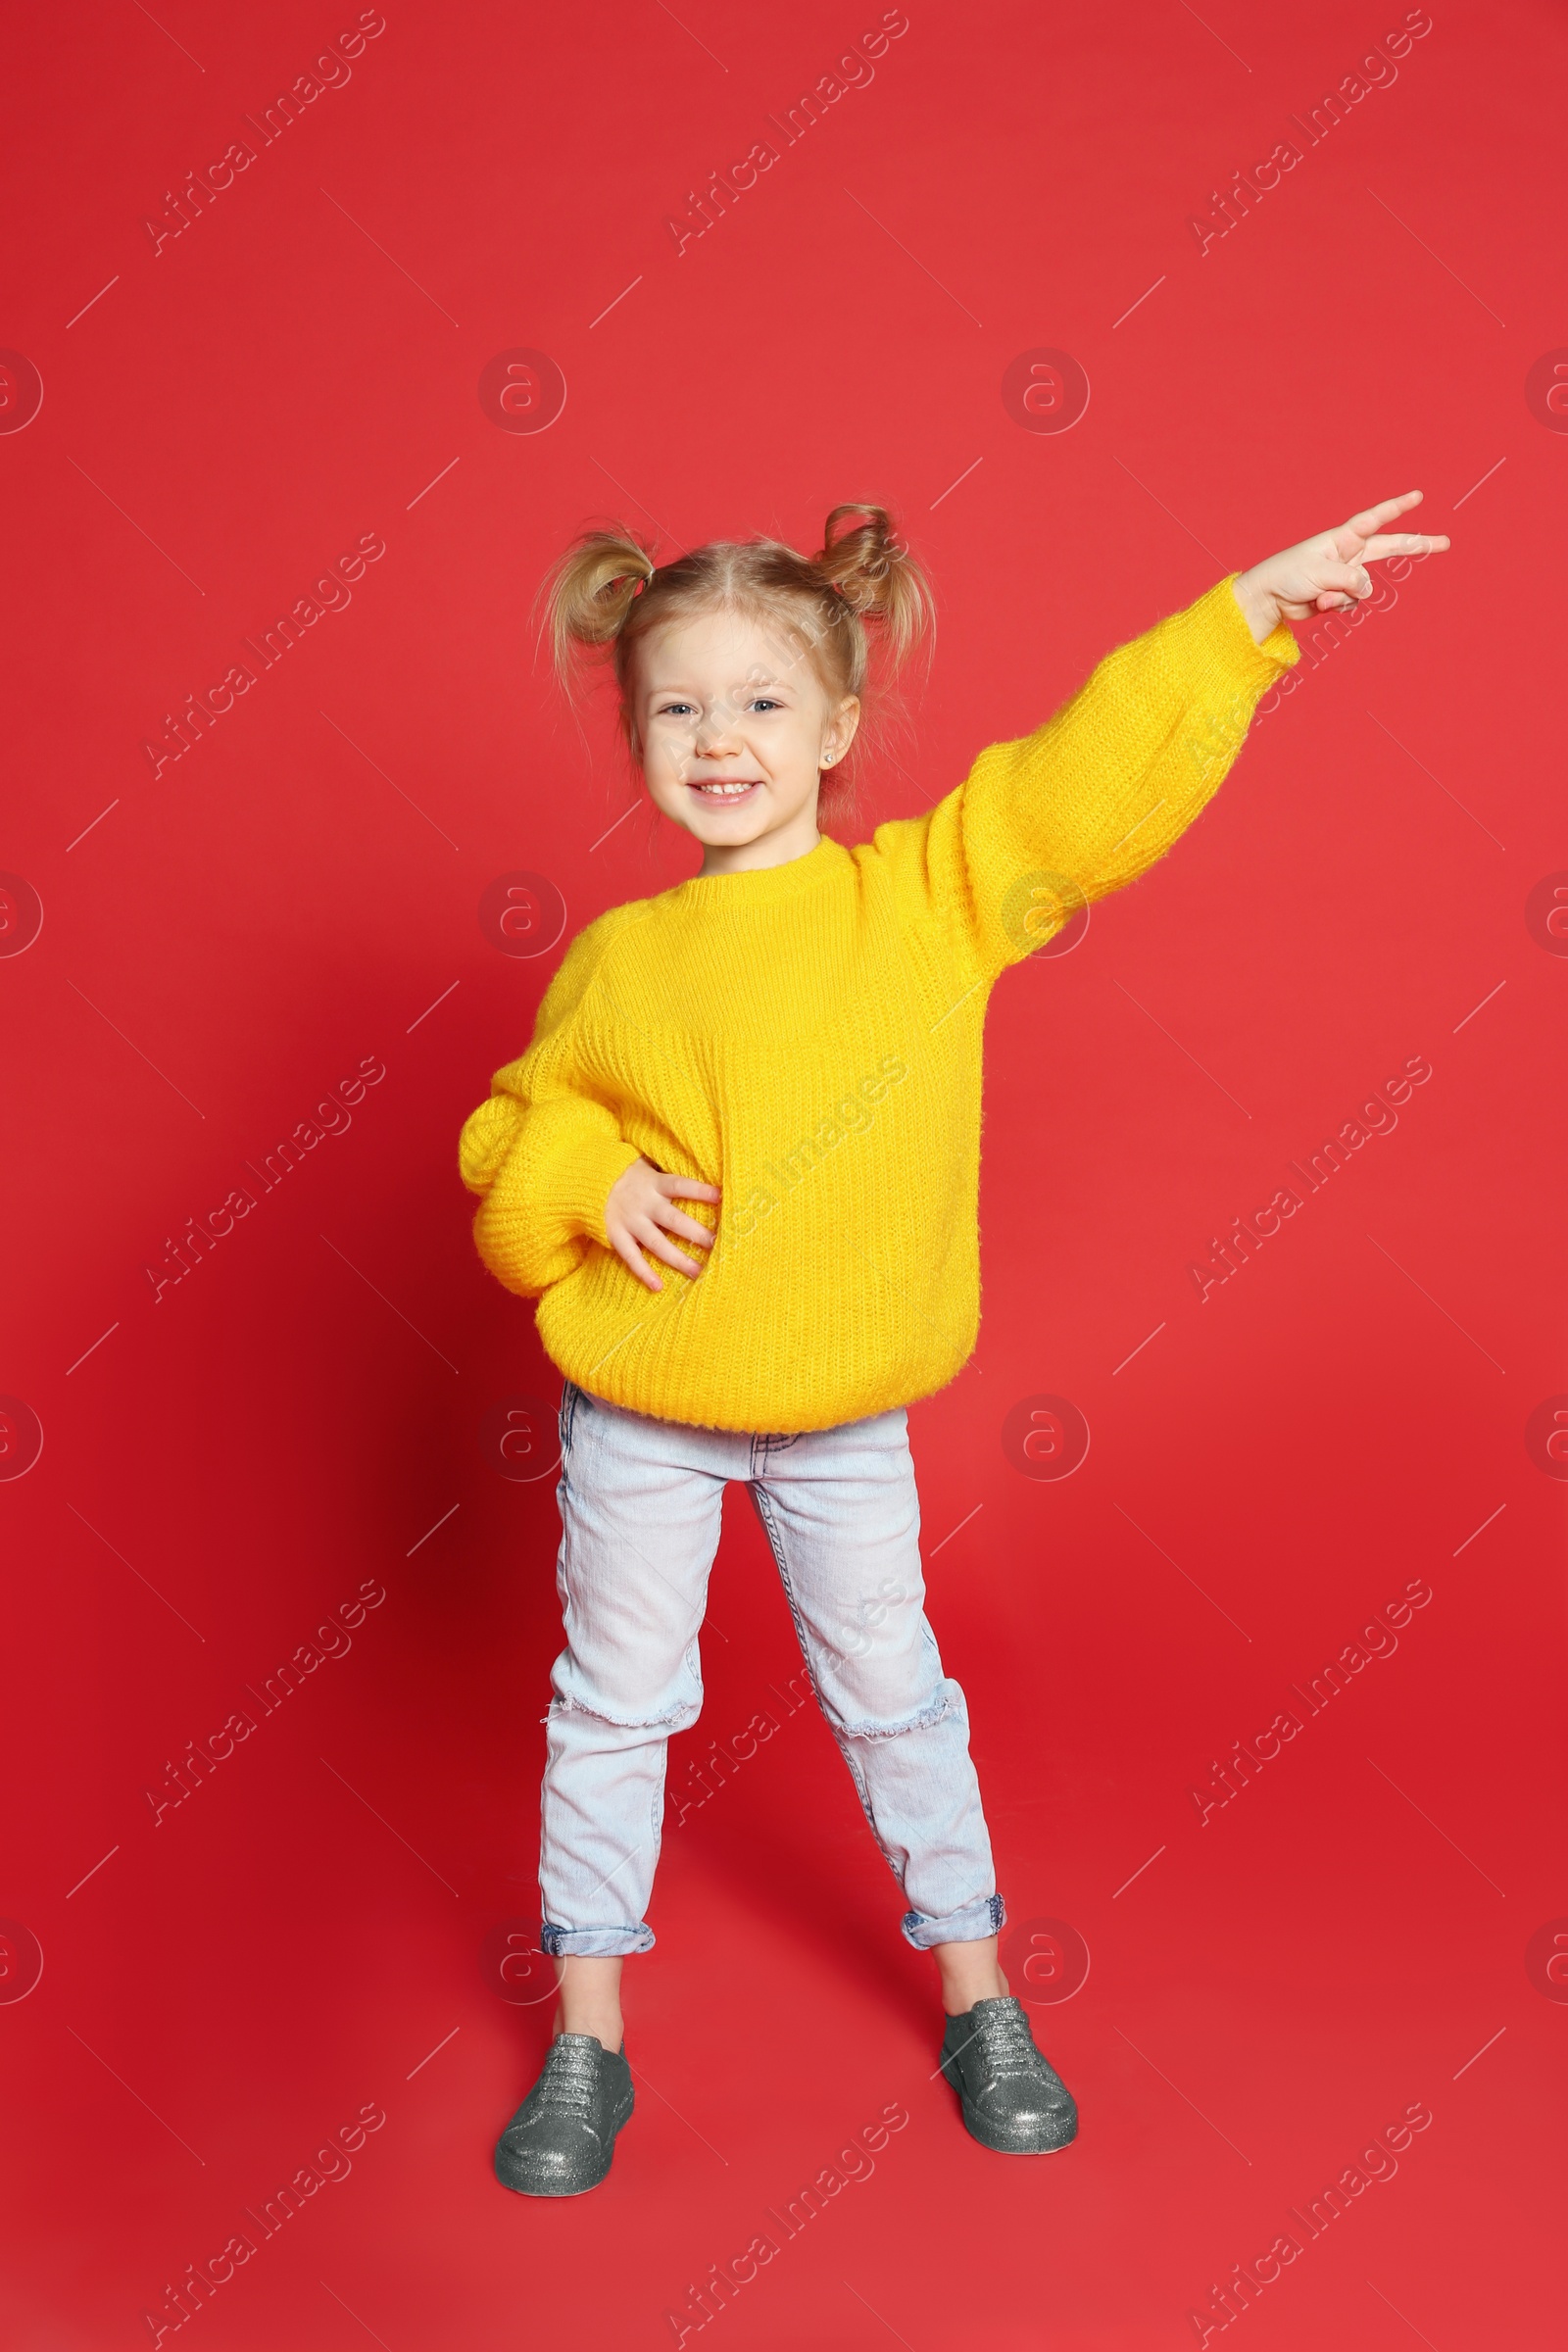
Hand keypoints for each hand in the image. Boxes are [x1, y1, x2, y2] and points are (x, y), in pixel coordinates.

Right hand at [604, 1156, 719, 1291]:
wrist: (590, 1182)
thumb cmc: (631, 1176)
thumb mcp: (648, 1166)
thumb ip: (669, 1172)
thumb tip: (704, 1167)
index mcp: (654, 1183)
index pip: (679, 1185)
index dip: (699, 1190)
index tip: (720, 1196)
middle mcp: (644, 1203)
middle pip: (673, 1219)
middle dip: (696, 1232)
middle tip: (716, 1243)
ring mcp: (630, 1221)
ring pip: (657, 1243)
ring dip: (678, 1259)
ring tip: (698, 1271)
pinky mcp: (617, 1235)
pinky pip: (631, 1257)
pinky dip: (643, 1272)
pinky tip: (658, 1286)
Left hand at [1231, 491, 1450, 643]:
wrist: (1269, 599)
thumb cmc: (1289, 574)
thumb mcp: (1320, 572)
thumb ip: (1350, 579)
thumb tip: (1369, 589)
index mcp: (1343, 538)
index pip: (1375, 519)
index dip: (1396, 508)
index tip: (1418, 496)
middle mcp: (1348, 553)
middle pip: (1389, 548)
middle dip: (1417, 545)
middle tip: (1445, 543)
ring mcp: (1345, 575)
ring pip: (1363, 588)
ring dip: (1342, 596)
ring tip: (1319, 594)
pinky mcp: (1340, 595)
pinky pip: (1351, 604)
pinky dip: (1336, 607)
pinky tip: (1318, 604)